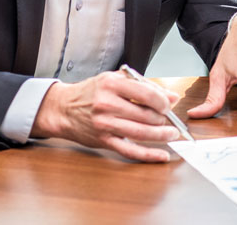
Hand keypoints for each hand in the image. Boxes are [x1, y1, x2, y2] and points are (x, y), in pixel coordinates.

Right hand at [30, 70, 180, 161]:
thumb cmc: (92, 93)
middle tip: (169, 119)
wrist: (64, 109)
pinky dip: (148, 155)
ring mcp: (105, 124)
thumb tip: (172, 97)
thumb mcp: (115, 80)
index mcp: (112, 84)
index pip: (147, 94)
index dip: (163, 102)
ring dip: (161, 135)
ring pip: (142, 133)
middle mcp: (108, 104)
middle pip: (147, 115)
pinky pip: (130, 150)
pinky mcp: (104, 141)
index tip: (168, 105)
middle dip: (163, 119)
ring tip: (171, 134)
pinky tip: (161, 155)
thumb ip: (145, 86)